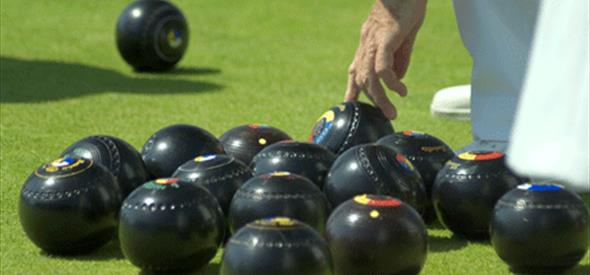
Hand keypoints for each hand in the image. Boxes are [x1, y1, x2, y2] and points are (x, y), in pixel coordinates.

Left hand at [345, 0, 425, 118]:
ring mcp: (372, 42)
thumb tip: (398, 79)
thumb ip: (400, 57)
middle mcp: (365, 45)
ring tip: (392, 112)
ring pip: (370, 78)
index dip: (352, 90)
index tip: (352, 106)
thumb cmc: (405, 5)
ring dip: (380, 98)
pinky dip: (391, 82)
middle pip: (361, 79)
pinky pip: (382, 67)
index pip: (354, 71)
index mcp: (367, 44)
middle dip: (371, 101)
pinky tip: (401, 90)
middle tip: (386, 115)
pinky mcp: (384, 39)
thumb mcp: (403, 36)